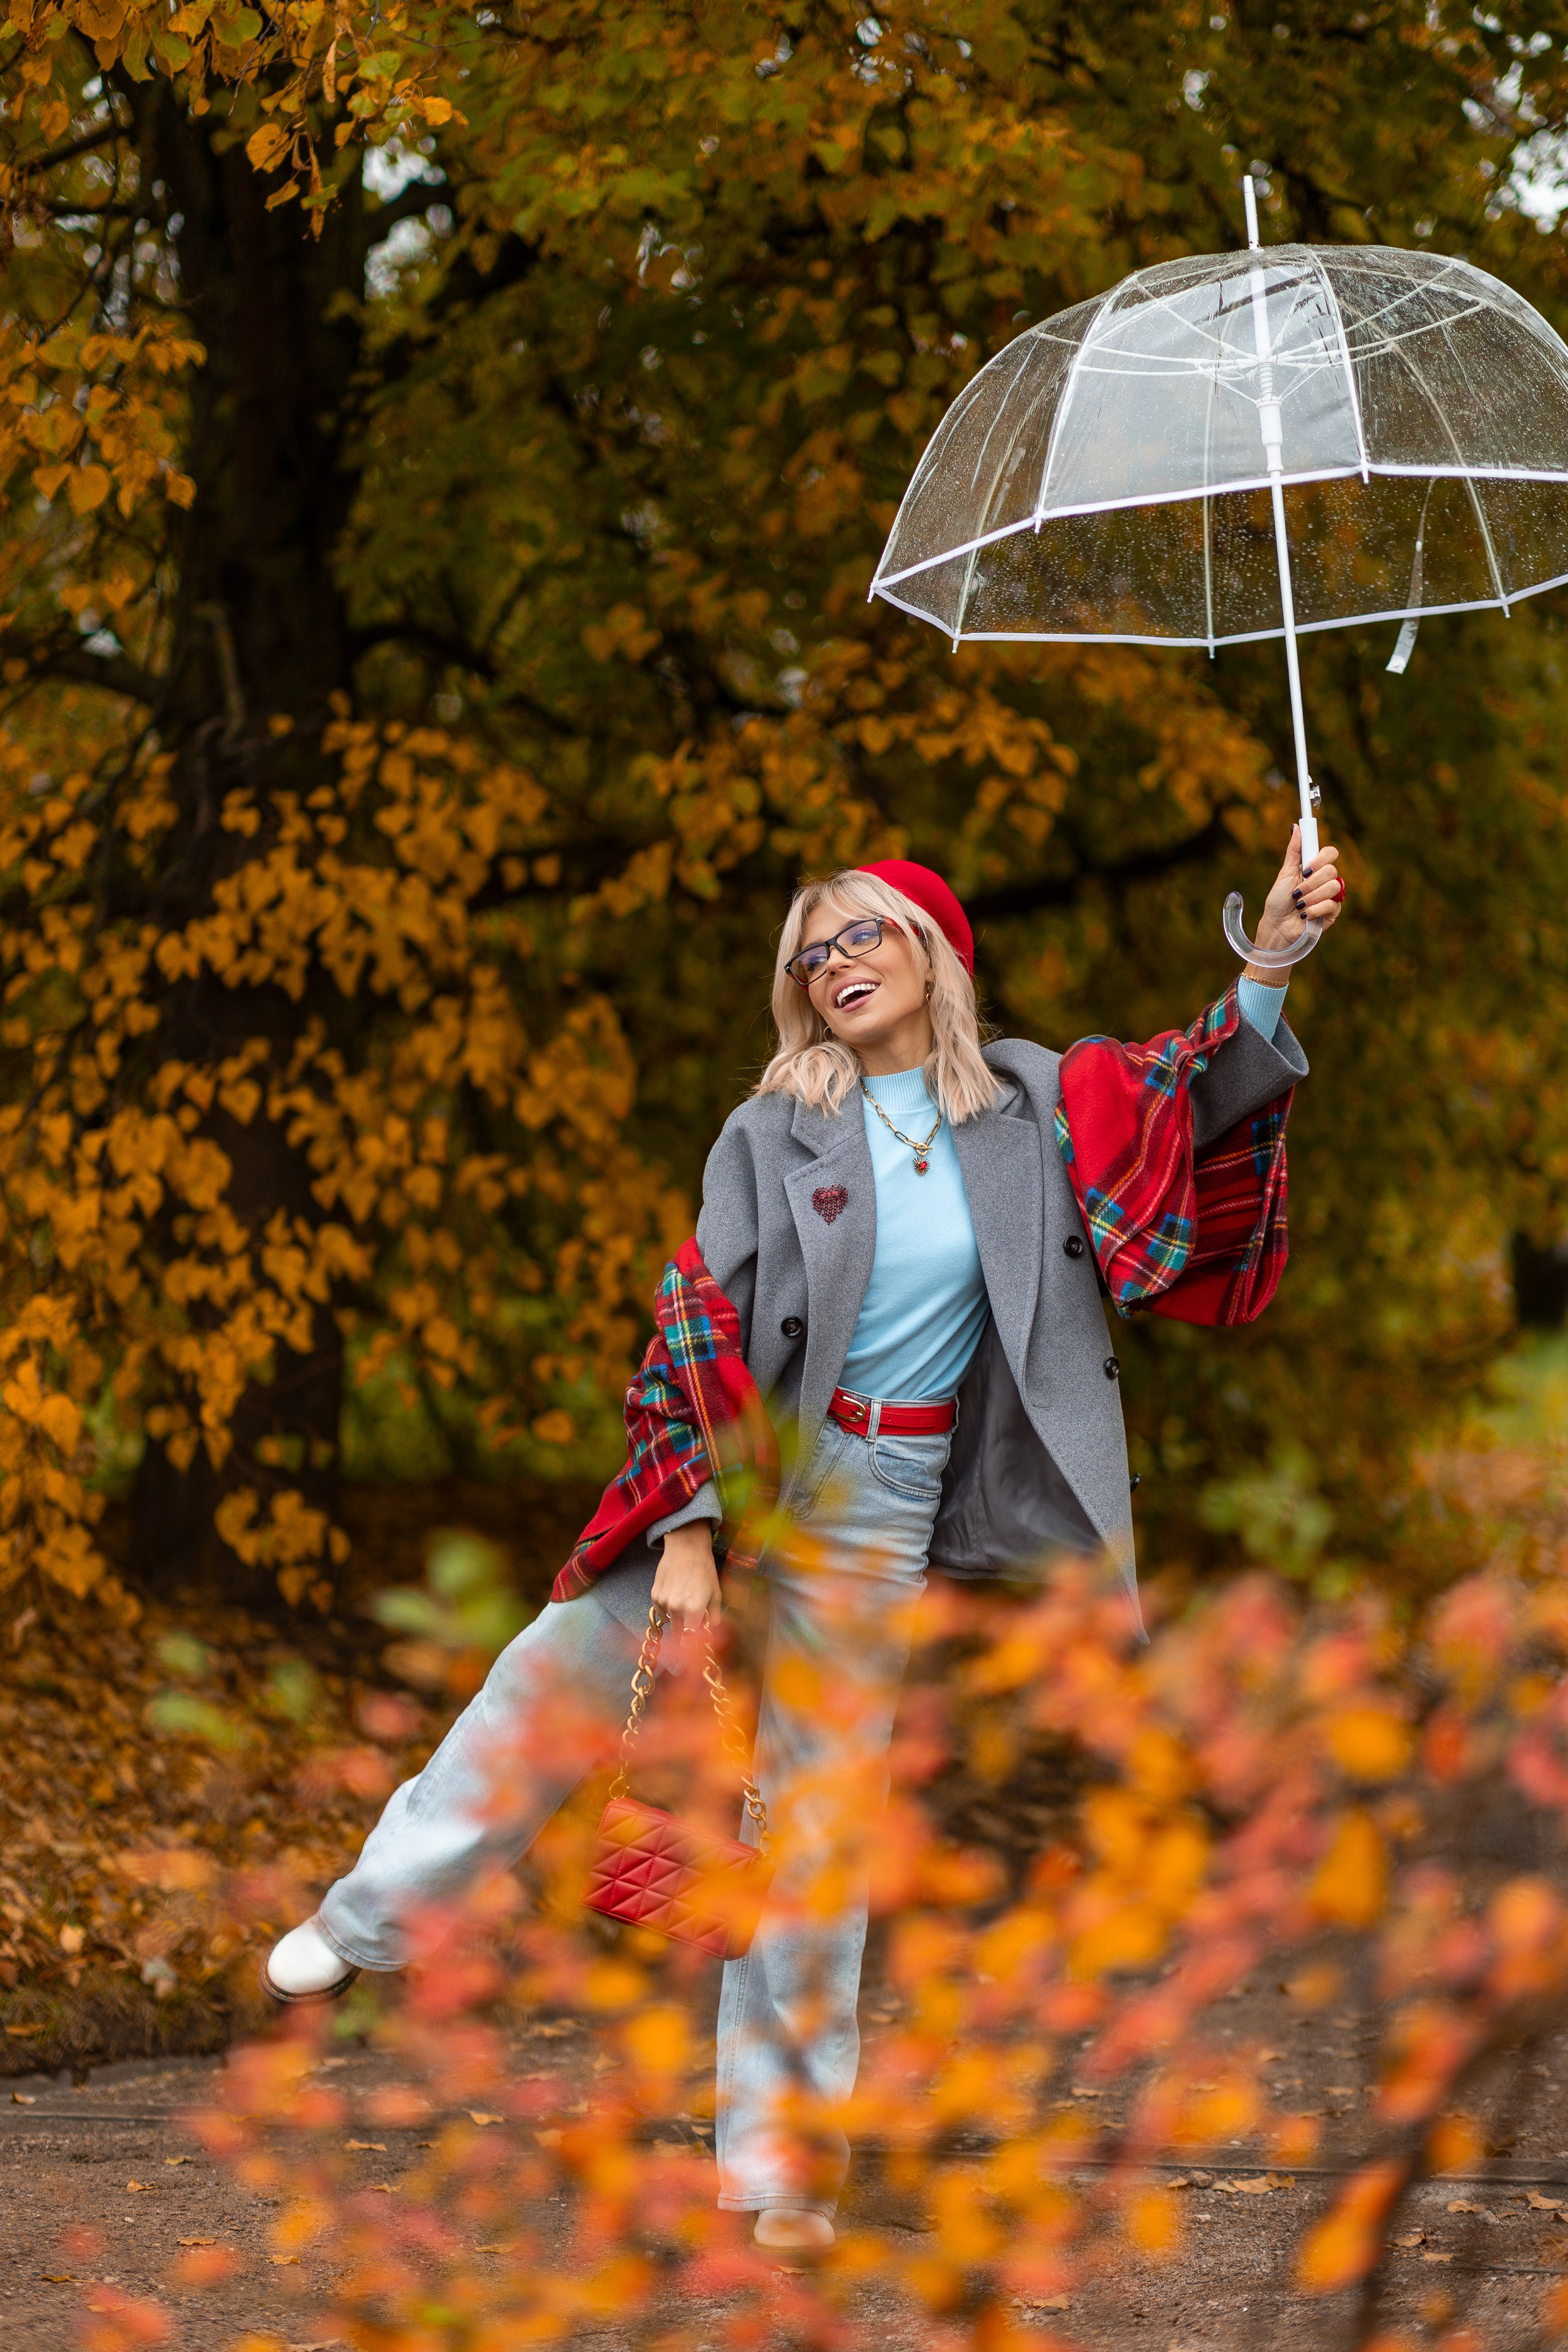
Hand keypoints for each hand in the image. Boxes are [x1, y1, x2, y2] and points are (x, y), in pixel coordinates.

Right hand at [650, 1521, 721, 1635]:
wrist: (686, 1548)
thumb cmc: (704, 1569)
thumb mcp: (716, 1593)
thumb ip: (714, 1615)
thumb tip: (712, 1628)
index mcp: (693, 1610)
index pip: (689, 1640)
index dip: (693, 1644)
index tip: (696, 1642)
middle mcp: (676, 1609)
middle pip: (679, 1634)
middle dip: (686, 1632)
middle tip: (694, 1621)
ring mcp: (663, 1602)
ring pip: (670, 1622)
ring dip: (677, 1619)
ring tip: (686, 1601)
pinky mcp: (655, 1595)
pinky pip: (661, 1611)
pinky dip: (668, 1609)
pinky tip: (676, 1595)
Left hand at [1248, 823, 1344, 978]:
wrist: (1277, 926)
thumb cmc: (1279, 901)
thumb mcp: (1284, 873)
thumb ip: (1294, 851)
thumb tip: (1296, 826)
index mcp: (1315, 868)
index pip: (1331, 853)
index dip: (1322, 858)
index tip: (1307, 868)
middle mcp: (1325, 880)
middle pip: (1332, 870)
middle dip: (1311, 883)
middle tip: (1297, 892)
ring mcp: (1331, 896)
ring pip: (1333, 887)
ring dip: (1311, 897)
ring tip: (1299, 905)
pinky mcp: (1333, 913)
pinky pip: (1332, 904)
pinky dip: (1314, 909)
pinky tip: (1304, 914)